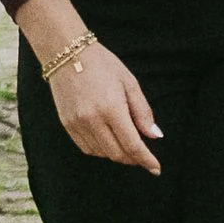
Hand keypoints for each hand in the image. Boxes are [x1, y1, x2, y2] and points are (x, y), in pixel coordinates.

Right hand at [16, 0, 161, 171]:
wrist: (68, 53)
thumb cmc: (103, 64)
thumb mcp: (129, 82)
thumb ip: (143, 112)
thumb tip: (155, 136)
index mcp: (111, 108)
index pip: (132, 145)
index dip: (146, 160)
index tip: (156, 169)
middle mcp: (92, 120)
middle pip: (117, 153)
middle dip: (133, 159)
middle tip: (143, 156)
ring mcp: (77, 124)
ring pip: (101, 153)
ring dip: (117, 154)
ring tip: (126, 144)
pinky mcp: (67, 125)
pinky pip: (87, 148)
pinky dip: (101, 150)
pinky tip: (108, 140)